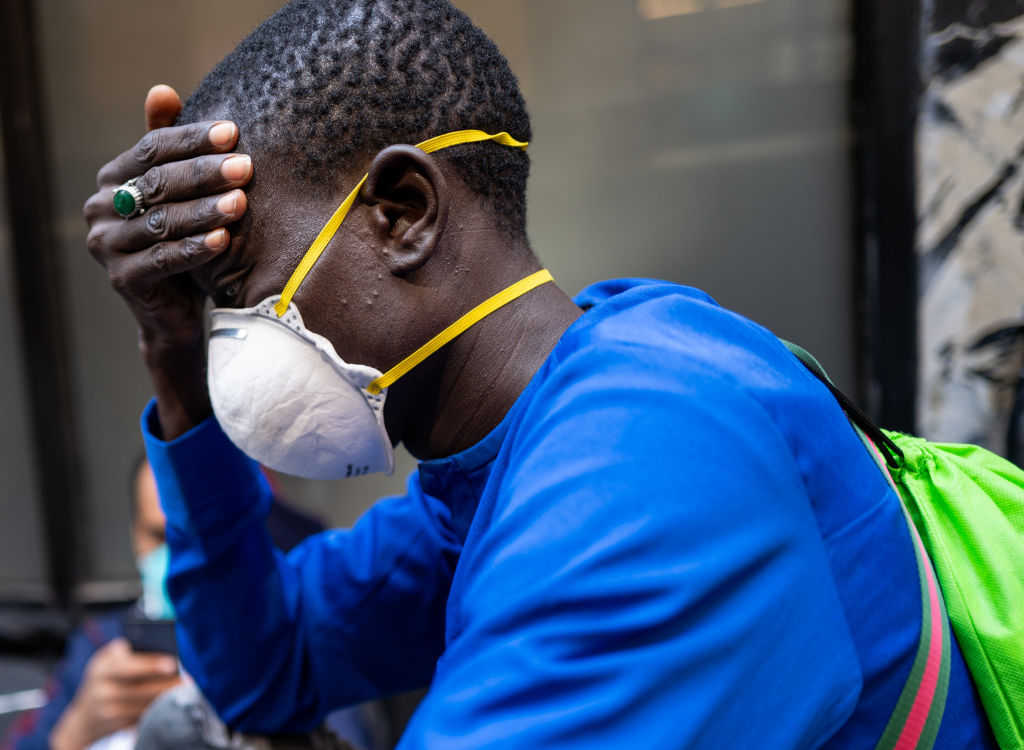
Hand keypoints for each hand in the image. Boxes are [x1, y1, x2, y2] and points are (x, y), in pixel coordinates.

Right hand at [49, 638, 180, 749]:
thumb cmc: (104, 678)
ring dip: (166, 698)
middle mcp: (102, 692)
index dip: (151, 665)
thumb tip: (157, 646)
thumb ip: (126, 650)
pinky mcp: (118, 726)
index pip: (128, 667)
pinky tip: (173, 703)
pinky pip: (143, 717)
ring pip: (144, 705)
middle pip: (140, 689)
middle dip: (166, 684)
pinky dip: (159, 709)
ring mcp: (109, 712)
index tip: (172, 663)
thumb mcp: (106, 660)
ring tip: (185, 689)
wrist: (83, 717)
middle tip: (187, 679)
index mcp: (101, 670)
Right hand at [83, 85, 251, 436]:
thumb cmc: (183, 238)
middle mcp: (100, 209)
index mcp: (111, 178)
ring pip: (162, 222)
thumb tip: (161, 89)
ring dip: (204, 211)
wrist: (176, 308)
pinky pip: (163, 260)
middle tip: (245, 167)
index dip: (192, 139)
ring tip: (240, 202)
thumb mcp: (178, 192)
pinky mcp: (122, 281)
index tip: (233, 131)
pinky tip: (223, 240)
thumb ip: (168, 147)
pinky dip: (194, 249)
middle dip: (205, 173)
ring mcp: (107, 247)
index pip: (151, 148)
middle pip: (158, 183)